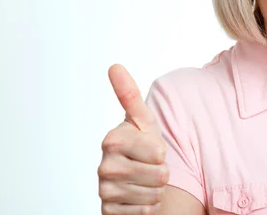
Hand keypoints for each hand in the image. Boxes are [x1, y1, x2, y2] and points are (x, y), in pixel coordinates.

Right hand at [98, 64, 168, 213]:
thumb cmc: (142, 145)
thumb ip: (129, 94)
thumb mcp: (142, 119)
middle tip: (150, 165)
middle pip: (159, 175)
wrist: (134, 178)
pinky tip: (138, 196)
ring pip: (153, 195)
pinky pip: (144, 212)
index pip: (158, 152)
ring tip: (144, 180)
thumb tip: (114, 66)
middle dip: (162, 173)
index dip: (162, 152)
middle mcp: (104, 166)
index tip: (150, 147)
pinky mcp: (108, 211)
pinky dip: (147, 207)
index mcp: (112, 140)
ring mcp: (104, 191)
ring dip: (155, 189)